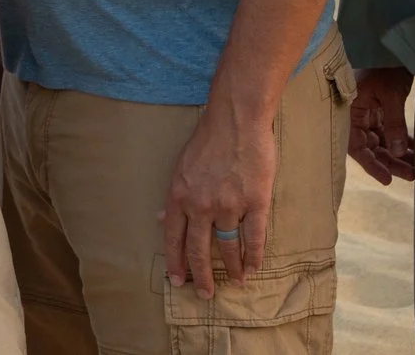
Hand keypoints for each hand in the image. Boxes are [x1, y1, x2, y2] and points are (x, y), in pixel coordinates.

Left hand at [160, 97, 277, 297]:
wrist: (236, 120)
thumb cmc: (207, 140)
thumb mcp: (180, 167)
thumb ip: (174, 196)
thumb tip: (160, 219)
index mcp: (179, 197)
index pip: (173, 239)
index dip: (176, 263)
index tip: (178, 281)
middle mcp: (201, 206)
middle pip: (199, 250)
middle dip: (202, 277)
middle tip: (205, 294)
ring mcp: (229, 205)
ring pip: (228, 247)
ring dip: (232, 269)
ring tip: (235, 282)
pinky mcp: (255, 202)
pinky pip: (254, 237)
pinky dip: (254, 256)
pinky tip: (253, 268)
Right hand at [348, 67, 414, 183]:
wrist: (398, 45)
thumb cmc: (386, 66)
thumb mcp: (390, 94)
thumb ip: (394, 124)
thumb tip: (398, 153)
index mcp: (350, 111)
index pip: (356, 146)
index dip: (371, 165)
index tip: (387, 179)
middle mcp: (358, 115)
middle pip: (372, 148)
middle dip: (390, 162)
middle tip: (411, 175)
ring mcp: (370, 113)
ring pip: (383, 142)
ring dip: (399, 155)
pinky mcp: (383, 110)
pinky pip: (392, 132)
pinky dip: (403, 142)